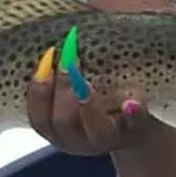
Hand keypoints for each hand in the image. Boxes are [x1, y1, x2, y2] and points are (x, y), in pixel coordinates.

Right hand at [25, 44, 147, 155]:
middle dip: (62, 89)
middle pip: (64, 123)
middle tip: (68, 60)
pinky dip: (132, 114)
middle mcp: (81, 141)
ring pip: (96, 130)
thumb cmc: (96, 104)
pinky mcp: (137, 129)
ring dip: (89, 104)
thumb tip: (46, 36)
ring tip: (87, 81)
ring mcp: (110, 137)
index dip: (38, 94)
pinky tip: (130, 102)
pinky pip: (135, 124)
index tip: (45, 63)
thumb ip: (56, 75)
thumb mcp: (70, 96)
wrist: (135, 129)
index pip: (39, 120)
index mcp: (60, 133)